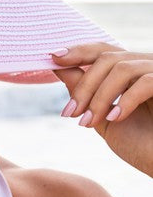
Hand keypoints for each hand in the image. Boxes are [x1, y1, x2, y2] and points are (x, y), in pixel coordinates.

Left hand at [51, 43, 152, 176]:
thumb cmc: (141, 146)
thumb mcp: (103, 118)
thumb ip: (85, 92)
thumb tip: (59, 67)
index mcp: (132, 72)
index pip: (103, 50)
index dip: (78, 51)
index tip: (54, 57)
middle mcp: (148, 66)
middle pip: (108, 58)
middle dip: (83, 86)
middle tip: (69, 113)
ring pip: (122, 69)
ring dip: (99, 97)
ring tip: (88, 123)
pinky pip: (146, 82)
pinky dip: (126, 99)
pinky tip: (115, 118)